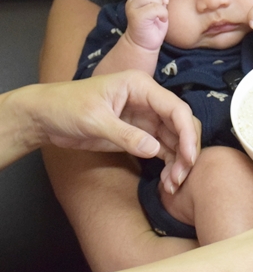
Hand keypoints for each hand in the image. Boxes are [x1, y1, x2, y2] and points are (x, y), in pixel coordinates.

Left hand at [34, 71, 198, 191]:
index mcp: (141, 87)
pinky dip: (168, 165)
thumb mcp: (94, 120)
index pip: (176, 109)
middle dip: (186, 150)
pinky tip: (167, 181)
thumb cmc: (65, 107)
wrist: (45, 116)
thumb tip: (155, 150)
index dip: (187, 133)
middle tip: (181, 176)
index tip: (188, 158)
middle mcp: (149, 101)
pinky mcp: (140, 134)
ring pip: (175, 140)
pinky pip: (163, 149)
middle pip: (181, 124)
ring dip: (178, 162)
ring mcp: (146, 118)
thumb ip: (125, 135)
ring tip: (173, 184)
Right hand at [124, 0, 168, 51]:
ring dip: (160, 5)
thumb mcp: (157, 9)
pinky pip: (154, 7)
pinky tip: (162, 20)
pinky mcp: (137, 17)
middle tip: (162, 9)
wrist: (143, 45)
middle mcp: (132, 1)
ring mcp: (133, 8)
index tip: (164, 3)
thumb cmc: (152, 27)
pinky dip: (162, 13)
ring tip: (161, 14)